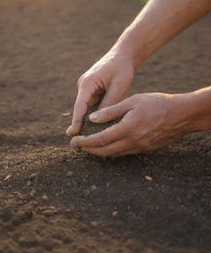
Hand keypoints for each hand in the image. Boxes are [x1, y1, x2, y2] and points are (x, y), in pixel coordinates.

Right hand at [66, 50, 133, 135]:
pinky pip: (91, 104)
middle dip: (78, 124)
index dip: (76, 121)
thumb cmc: (122, 68)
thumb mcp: (118, 86)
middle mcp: (84, 86)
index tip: (73, 133)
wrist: (124, 54)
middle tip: (75, 141)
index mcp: (88, 83)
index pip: (80, 106)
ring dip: (85, 121)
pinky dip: (92, 114)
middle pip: (80, 109)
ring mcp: (87, 88)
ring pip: (85, 108)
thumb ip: (109, 102)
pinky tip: (95, 126)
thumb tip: (99, 120)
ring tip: (84, 138)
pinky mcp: (92, 89)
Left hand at [70, 93, 194, 156]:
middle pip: (104, 151)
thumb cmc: (157, 103)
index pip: (100, 139)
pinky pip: (123, 153)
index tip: (74, 141)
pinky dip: (111, 150)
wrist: (181, 115)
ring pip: (113, 154)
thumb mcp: (132, 101)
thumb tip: (92, 118)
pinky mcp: (144, 149)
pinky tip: (106, 145)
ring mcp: (139, 147)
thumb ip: (111, 110)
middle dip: (88, 150)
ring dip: (98, 152)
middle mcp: (132, 142)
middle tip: (77, 147)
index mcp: (127, 129)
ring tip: (88, 147)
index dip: (85, 142)